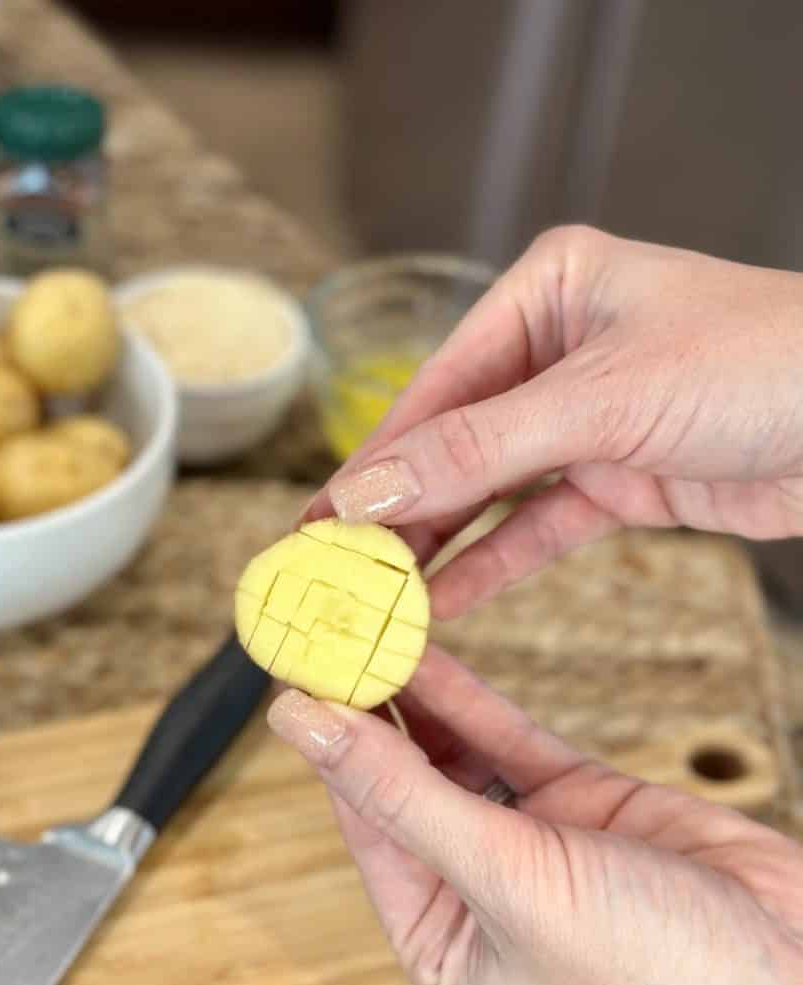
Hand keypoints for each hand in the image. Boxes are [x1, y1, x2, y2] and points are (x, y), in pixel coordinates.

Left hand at [267, 647, 802, 984]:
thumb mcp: (511, 884)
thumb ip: (404, 797)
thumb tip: (303, 726)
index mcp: (440, 936)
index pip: (359, 818)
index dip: (325, 742)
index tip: (295, 673)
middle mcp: (475, 887)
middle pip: (398, 778)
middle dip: (364, 708)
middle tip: (329, 633)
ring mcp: (529, 839)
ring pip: (450, 749)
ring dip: (411, 691)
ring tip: (368, 628)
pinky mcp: (581, 801)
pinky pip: (507, 737)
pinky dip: (468, 694)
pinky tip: (430, 652)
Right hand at [305, 226, 802, 617]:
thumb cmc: (765, 363)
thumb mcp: (602, 398)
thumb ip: (477, 448)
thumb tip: (365, 490)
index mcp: (546, 291)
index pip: (437, 385)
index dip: (377, 459)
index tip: (321, 516)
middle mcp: (558, 349)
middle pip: (455, 439)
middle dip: (398, 506)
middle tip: (336, 562)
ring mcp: (586, 417)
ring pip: (491, 487)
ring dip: (437, 540)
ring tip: (377, 591)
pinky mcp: (617, 476)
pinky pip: (539, 524)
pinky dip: (494, 562)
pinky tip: (445, 598)